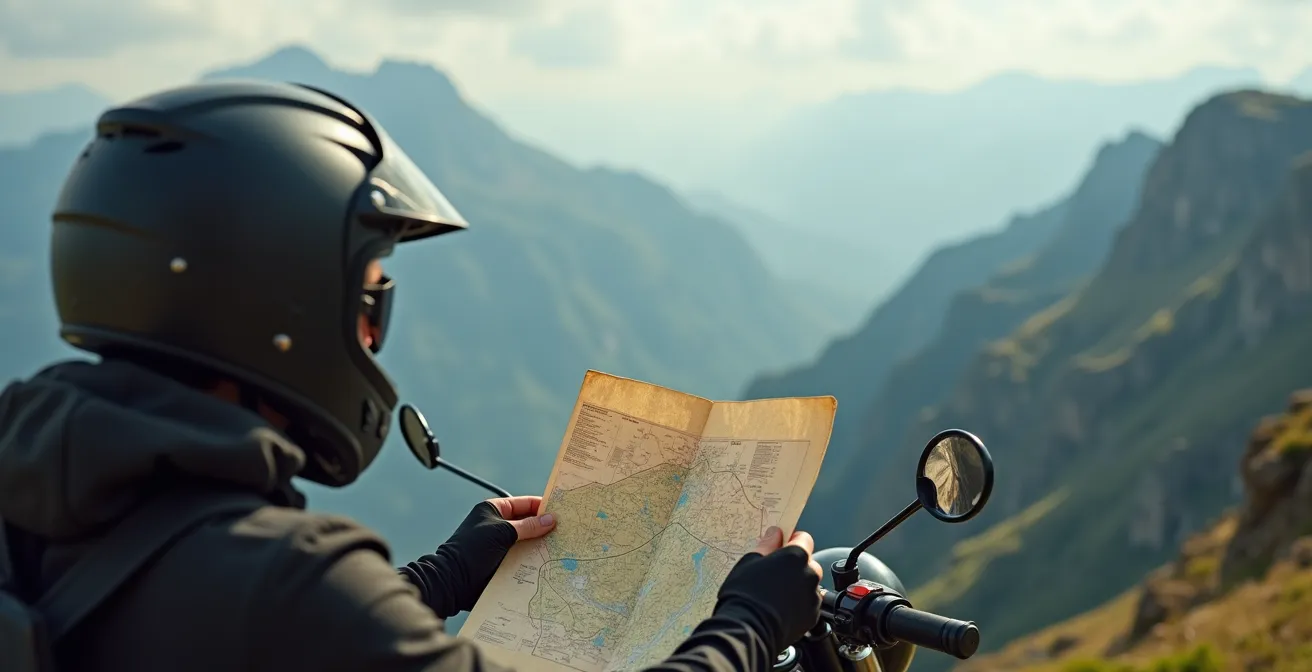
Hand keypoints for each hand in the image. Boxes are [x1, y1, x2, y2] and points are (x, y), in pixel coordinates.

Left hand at [400, 496, 556, 617]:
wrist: (452, 582)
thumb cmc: (472, 549)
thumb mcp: (501, 532)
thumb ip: (527, 526)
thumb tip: (551, 519)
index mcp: (494, 510)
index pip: (524, 504)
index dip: (542, 506)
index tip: (563, 511)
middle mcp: (498, 527)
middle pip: (528, 525)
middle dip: (545, 529)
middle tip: (568, 532)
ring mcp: (501, 547)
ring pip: (528, 544)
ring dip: (541, 548)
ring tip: (563, 549)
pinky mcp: (503, 564)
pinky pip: (523, 560)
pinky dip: (534, 562)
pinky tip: (550, 565)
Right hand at [711, 526, 822, 654]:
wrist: (748, 631)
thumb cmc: (745, 594)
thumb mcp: (750, 562)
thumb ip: (767, 545)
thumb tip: (775, 534)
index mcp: (796, 556)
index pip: (804, 539)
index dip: (792, 541)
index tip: (782, 546)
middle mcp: (810, 574)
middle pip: (808, 562)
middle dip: (794, 565)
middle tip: (774, 573)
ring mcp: (813, 597)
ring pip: (808, 584)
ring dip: (797, 585)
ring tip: (775, 595)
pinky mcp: (812, 616)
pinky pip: (808, 604)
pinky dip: (798, 604)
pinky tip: (780, 608)